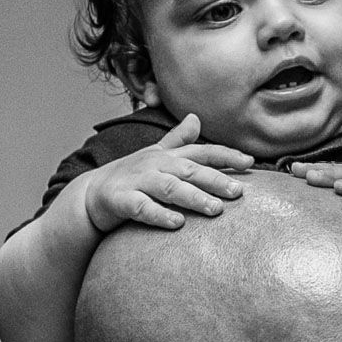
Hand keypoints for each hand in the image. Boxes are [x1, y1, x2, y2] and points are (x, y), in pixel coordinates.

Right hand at [82, 114, 253, 232]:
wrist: (91, 193)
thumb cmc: (130, 175)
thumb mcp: (154, 155)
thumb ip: (178, 141)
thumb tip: (196, 118)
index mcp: (167, 155)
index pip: (201, 152)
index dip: (226, 156)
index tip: (249, 163)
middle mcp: (155, 165)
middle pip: (190, 171)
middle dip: (215, 180)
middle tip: (238, 192)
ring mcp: (138, 182)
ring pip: (170, 188)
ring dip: (193, 198)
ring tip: (215, 209)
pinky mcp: (122, 201)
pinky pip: (142, 208)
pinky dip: (160, 215)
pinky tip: (177, 224)